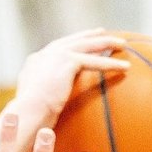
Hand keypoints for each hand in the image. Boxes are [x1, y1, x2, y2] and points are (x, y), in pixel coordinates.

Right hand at [13, 29, 127, 129]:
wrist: (27, 112)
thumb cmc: (28, 119)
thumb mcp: (33, 106)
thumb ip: (42, 99)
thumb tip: (48, 110)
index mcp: (35, 63)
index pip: (57, 49)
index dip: (71, 44)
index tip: (81, 42)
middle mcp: (45, 55)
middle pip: (72, 41)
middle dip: (89, 36)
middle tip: (103, 32)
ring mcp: (55, 55)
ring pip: (86, 45)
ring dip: (106, 44)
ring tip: (122, 45)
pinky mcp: (67, 61)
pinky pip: (94, 62)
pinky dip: (110, 64)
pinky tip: (124, 68)